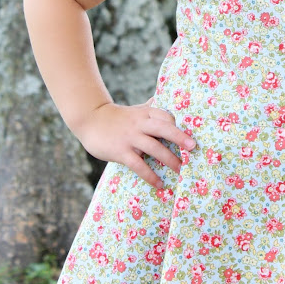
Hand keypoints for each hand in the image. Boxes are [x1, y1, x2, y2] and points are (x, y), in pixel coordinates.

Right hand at [76, 99, 196, 186]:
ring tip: (182, 170)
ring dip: (169, 160)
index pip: (166, 116)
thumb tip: (167, 100)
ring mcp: (130, 137)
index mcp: (145, 113)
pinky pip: (138, 165)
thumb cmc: (117, 117)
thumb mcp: (136, 110)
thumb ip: (151, 107)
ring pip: (154, 148)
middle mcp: (140, 124)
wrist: (90, 119)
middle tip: (193, 147)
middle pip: (164, 128)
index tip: (191, 135)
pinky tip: (159, 184)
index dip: (179, 125)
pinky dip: (150, 175)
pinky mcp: (121, 151)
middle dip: (180, 137)